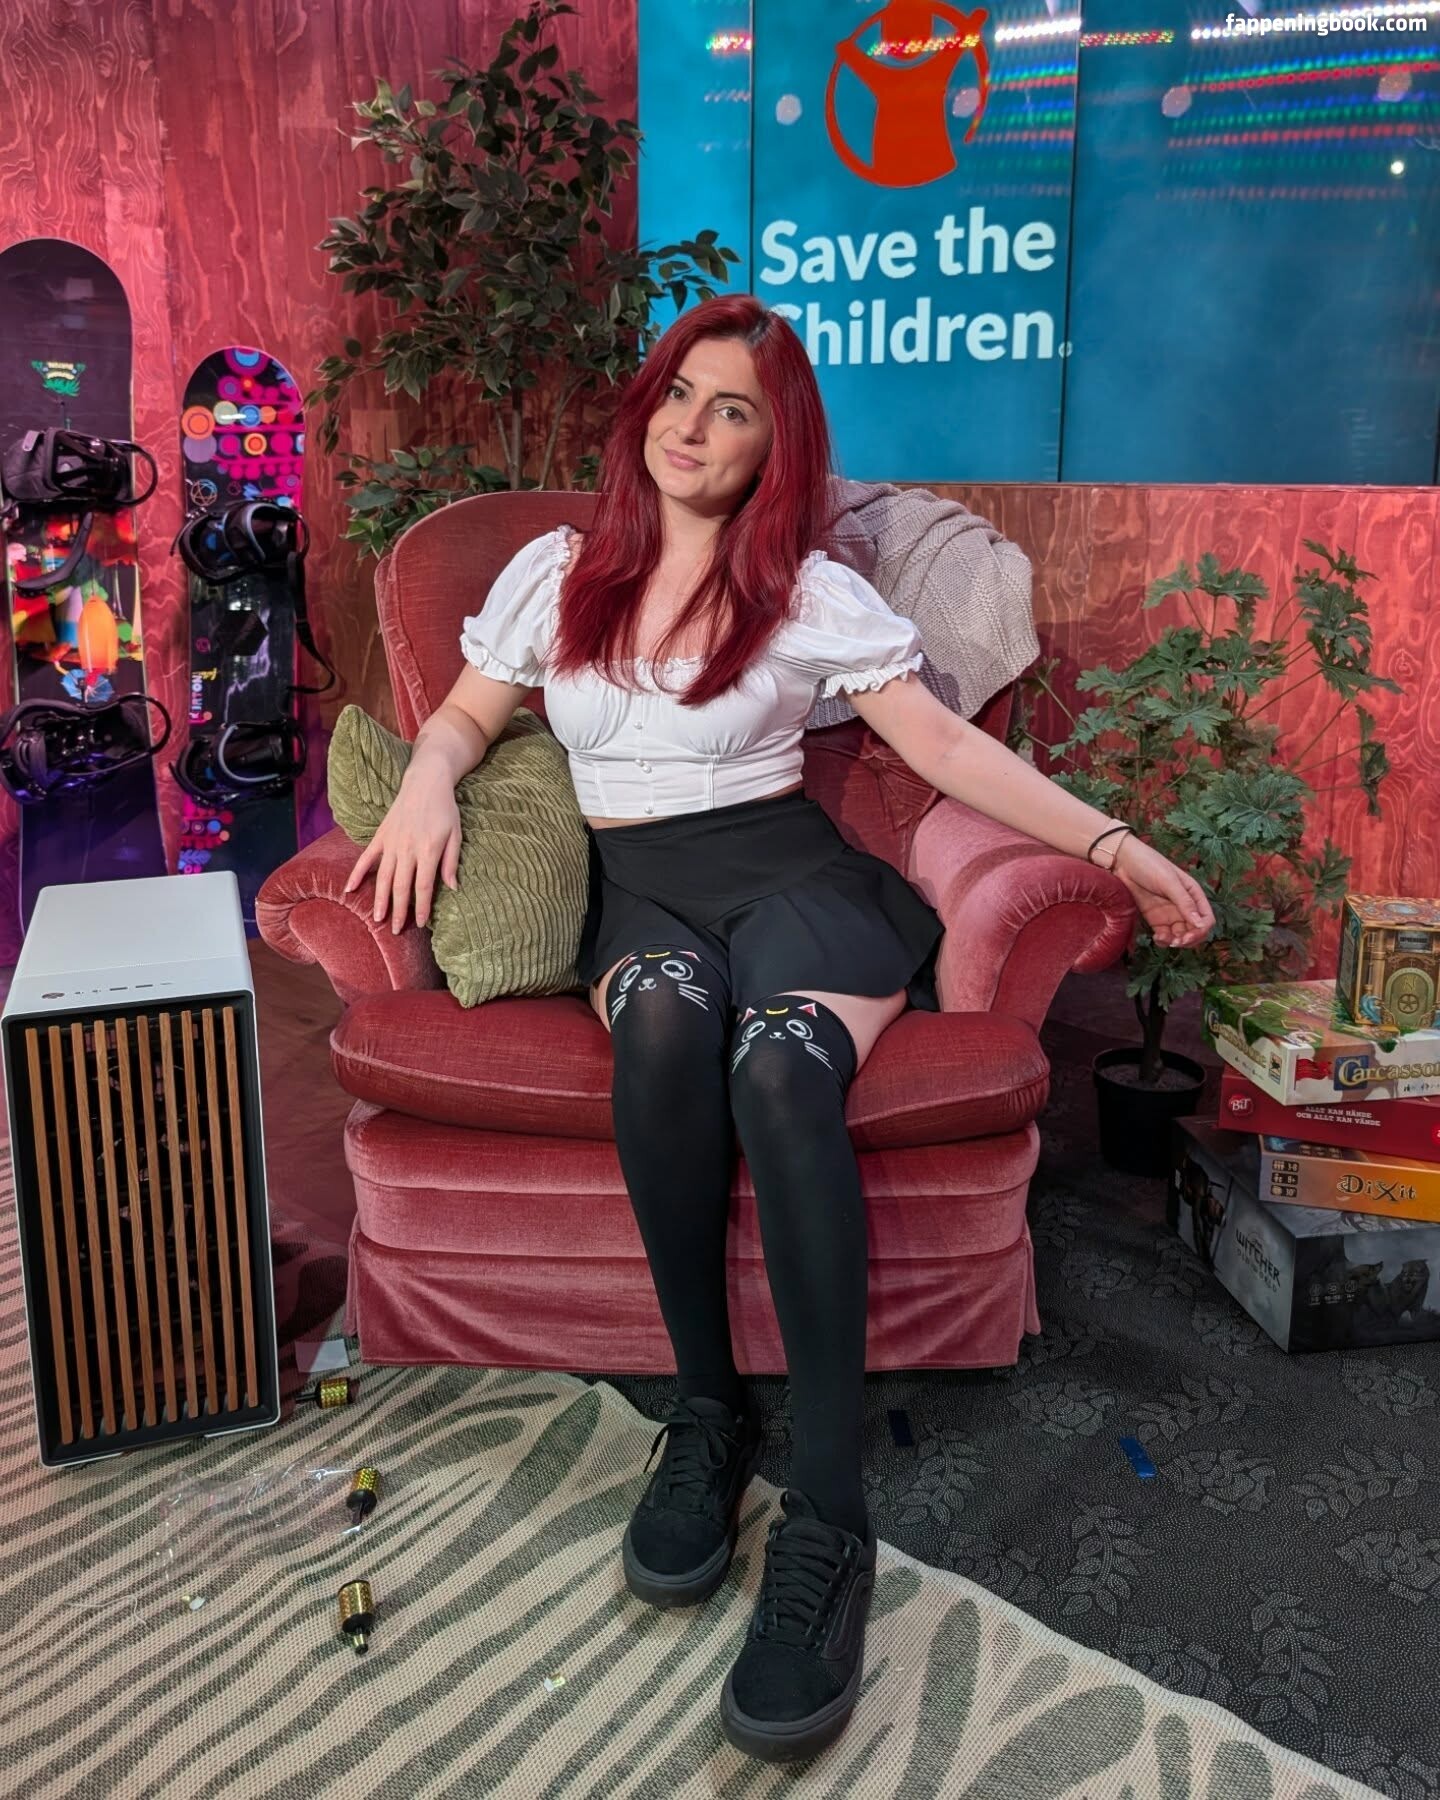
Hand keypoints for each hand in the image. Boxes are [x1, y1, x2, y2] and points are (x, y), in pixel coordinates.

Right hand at [341, 772, 461, 931]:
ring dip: (379, 899)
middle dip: (398, 911)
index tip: (420, 924)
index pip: (423, 887)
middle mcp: (407, 849)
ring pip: (382, 877)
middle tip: (395, 931)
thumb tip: (451, 888)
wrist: (426, 781)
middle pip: (400, 887)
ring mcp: (391, 843)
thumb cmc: (445, 809)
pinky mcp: (380, 836)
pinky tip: (349, 890)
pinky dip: (356, 874)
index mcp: (428, 851)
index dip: (421, 908)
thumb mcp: (456, 835)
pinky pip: (366, 858)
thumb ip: (452, 862)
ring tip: (376, 918)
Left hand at [1109, 835, 1214, 949]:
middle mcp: (1184, 906)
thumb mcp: (1169, 881)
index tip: (1188, 936)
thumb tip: (1200, 924)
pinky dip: (1163, 941)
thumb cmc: (1149, 864)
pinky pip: (1164, 935)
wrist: (1123, 862)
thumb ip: (1184, 902)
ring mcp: (1170, 914)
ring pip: (1180, 936)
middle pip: (1195, 931)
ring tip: (1164, 940)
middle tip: (1177, 942)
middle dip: (1189, 940)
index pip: (1206, 919)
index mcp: (1194, 894)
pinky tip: (1157, 938)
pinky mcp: (1155, 919)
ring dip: (1175, 942)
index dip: (1201, 931)